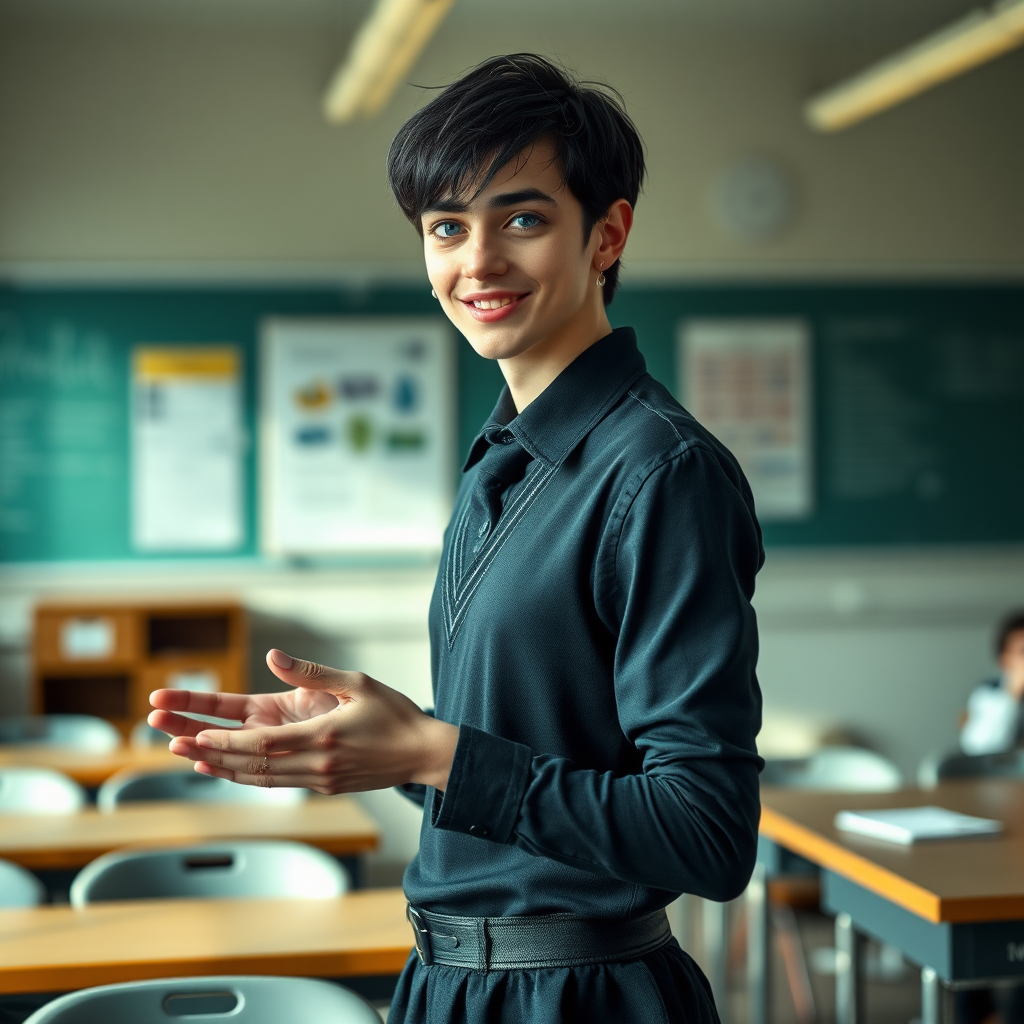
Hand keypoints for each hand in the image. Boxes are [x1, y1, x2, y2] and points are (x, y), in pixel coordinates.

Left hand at [148, 649, 458, 794]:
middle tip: (173, 745)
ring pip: (261, 778)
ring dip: (223, 768)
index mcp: (323, 737)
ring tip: (190, 758)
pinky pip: (277, 782)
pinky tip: (228, 769)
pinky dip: (248, 776)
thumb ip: (313, 672)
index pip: (263, 743)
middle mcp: (317, 764)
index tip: (195, 736)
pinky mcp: (324, 786)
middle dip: (211, 754)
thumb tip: (273, 656)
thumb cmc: (395, 714)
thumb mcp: (357, 683)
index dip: (226, 742)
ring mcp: (319, 780)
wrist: (423, 753)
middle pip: (253, 764)